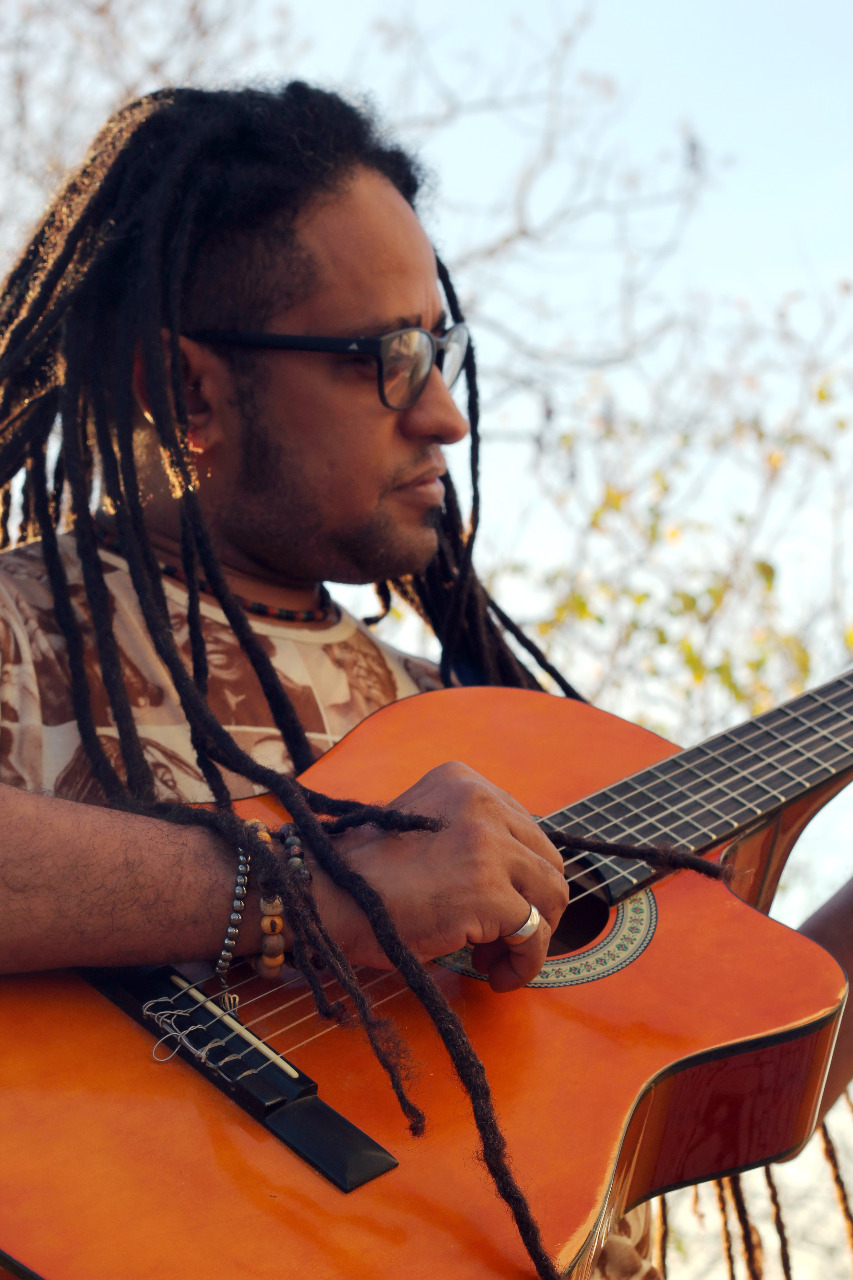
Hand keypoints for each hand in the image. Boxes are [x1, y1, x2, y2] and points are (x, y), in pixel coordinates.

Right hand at [312, 762, 569, 991]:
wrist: (322, 895)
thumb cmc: (361, 874)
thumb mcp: (423, 828)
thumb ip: (466, 837)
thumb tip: (516, 882)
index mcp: (464, 782)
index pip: (525, 829)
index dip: (519, 876)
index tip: (500, 907)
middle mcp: (482, 802)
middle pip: (547, 859)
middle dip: (535, 905)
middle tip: (500, 940)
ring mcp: (488, 844)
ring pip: (552, 894)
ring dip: (534, 935)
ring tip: (495, 959)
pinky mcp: (489, 891)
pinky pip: (535, 933)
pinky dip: (526, 962)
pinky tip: (497, 976)